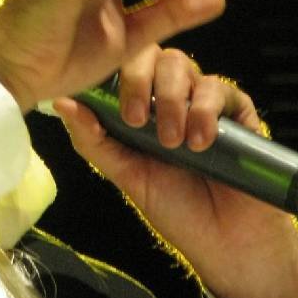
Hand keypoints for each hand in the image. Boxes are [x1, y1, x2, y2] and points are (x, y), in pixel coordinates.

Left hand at [52, 47, 297, 297]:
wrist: (224, 240)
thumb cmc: (173, 206)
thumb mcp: (124, 173)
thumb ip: (92, 138)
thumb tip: (61, 102)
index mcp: (140, 106)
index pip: (124, 65)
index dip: (116, 75)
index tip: (119, 112)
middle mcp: (170, 96)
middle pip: (153, 57)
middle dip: (142, 83)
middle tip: (138, 121)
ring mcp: (203, 100)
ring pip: (183, 66)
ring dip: (172, 101)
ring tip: (174, 143)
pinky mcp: (236, 110)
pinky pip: (219, 88)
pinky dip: (204, 110)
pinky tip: (201, 141)